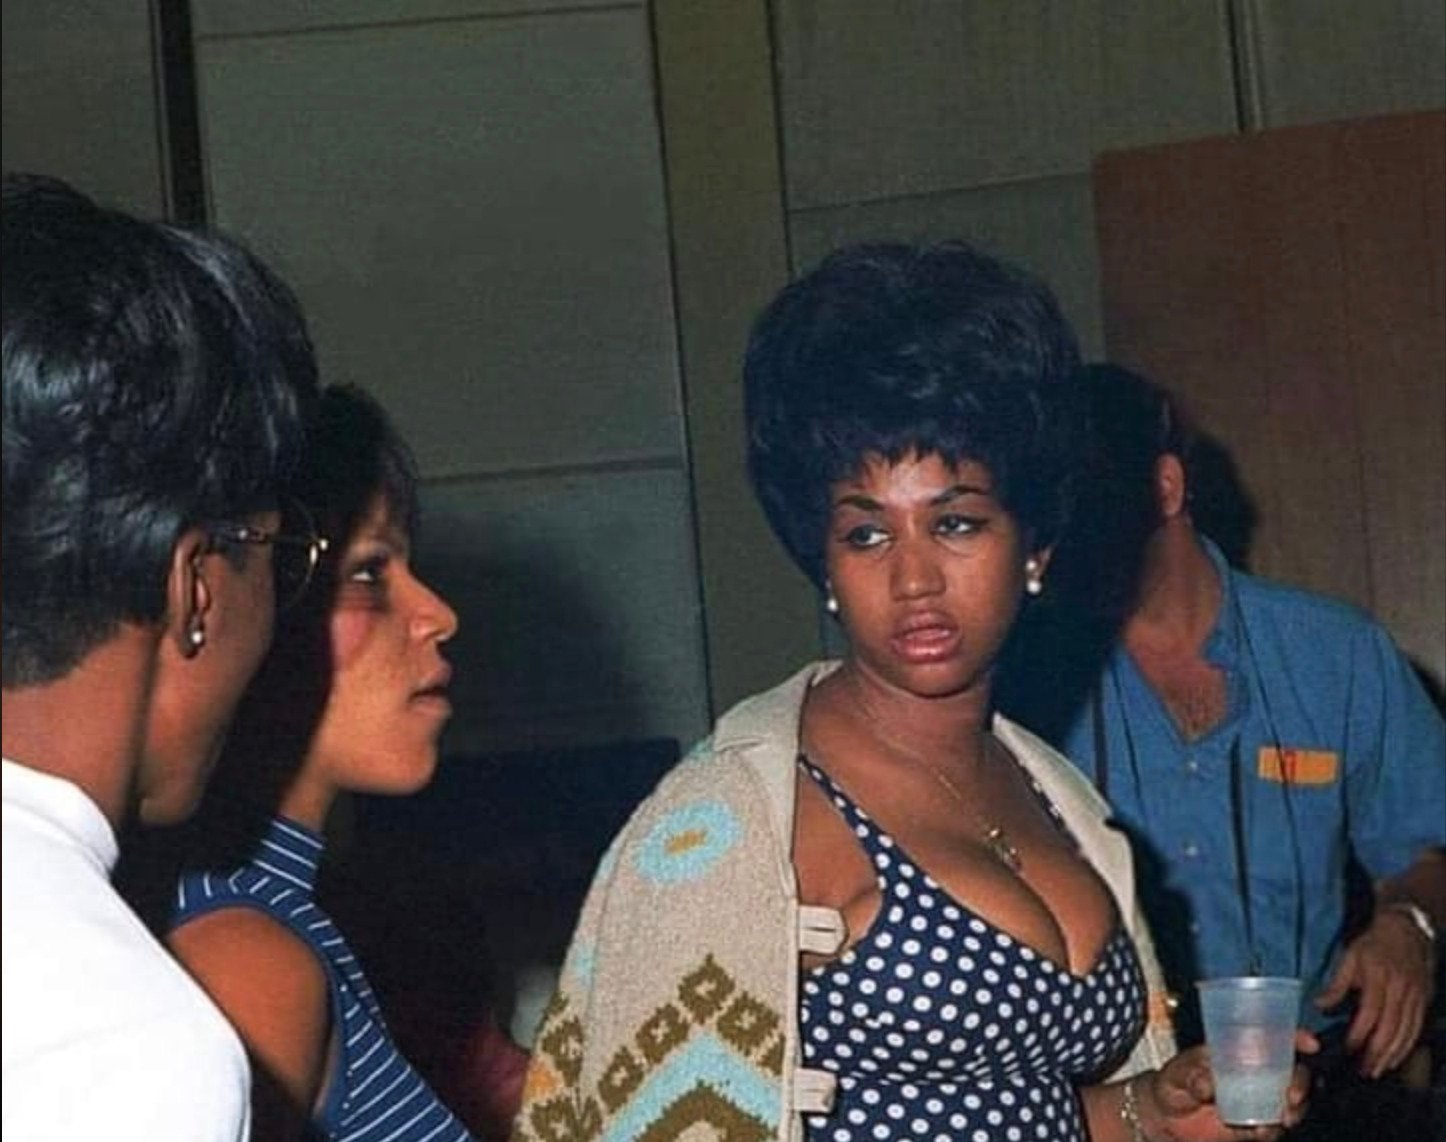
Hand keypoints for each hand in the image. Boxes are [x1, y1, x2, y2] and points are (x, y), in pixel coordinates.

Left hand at [1137, 1032, 1316, 1141]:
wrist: (1167, 1119)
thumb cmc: (1171, 1084)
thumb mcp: (1176, 1072)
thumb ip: (1191, 1075)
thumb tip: (1208, 1084)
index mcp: (1237, 1049)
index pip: (1272, 1036)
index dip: (1295, 1036)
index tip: (1309, 1043)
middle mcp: (1254, 1072)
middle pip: (1292, 1071)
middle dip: (1300, 1081)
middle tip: (1292, 1095)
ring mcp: (1258, 1098)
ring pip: (1291, 1101)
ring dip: (1294, 1109)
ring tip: (1283, 1118)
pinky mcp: (1256, 1124)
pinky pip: (1274, 1128)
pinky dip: (1273, 1130)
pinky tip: (1260, 1131)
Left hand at [1314, 908, 1436, 1076]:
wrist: (1408, 928)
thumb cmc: (1375, 942)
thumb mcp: (1350, 957)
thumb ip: (1336, 984)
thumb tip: (1319, 1005)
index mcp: (1379, 977)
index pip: (1370, 1013)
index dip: (1359, 1034)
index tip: (1349, 1049)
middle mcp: (1400, 989)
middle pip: (1390, 1028)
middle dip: (1377, 1053)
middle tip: (1365, 1070)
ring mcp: (1415, 996)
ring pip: (1406, 1032)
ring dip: (1392, 1054)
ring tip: (1378, 1069)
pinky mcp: (1424, 1000)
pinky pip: (1416, 1028)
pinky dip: (1407, 1045)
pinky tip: (1397, 1056)